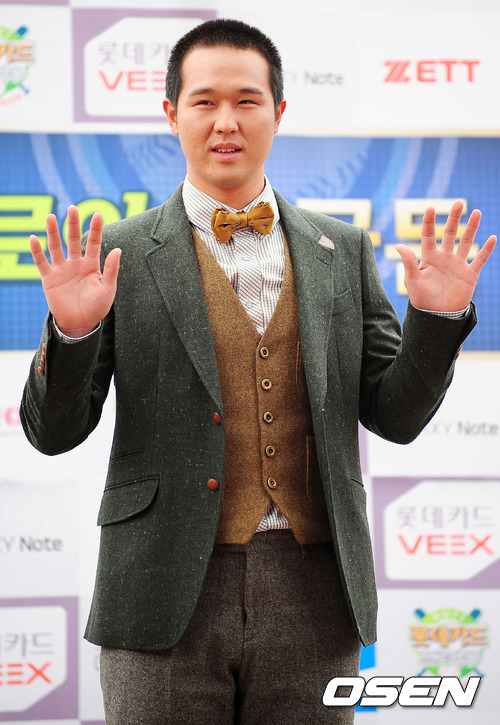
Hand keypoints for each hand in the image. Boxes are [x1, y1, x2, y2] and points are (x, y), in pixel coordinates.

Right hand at [30, 205, 120, 336]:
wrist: (81, 323)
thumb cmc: (97, 307)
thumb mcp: (108, 288)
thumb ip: (112, 269)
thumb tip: (118, 249)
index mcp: (92, 265)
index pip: (93, 243)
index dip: (95, 229)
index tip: (98, 214)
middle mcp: (76, 264)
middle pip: (73, 240)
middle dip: (72, 224)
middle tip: (72, 208)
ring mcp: (62, 270)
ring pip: (56, 247)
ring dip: (52, 232)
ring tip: (51, 216)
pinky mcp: (50, 279)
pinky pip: (42, 263)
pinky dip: (37, 251)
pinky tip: (33, 239)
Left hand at [396, 200, 495, 311]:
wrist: (437, 316)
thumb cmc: (421, 299)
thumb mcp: (412, 281)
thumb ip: (408, 262)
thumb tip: (399, 245)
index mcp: (429, 258)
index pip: (429, 236)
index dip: (429, 222)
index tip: (430, 208)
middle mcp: (444, 258)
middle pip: (450, 234)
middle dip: (454, 218)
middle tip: (459, 203)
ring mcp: (458, 265)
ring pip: (466, 242)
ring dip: (472, 228)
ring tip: (477, 212)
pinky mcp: (470, 274)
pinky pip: (480, 259)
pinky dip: (486, 249)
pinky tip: (492, 238)